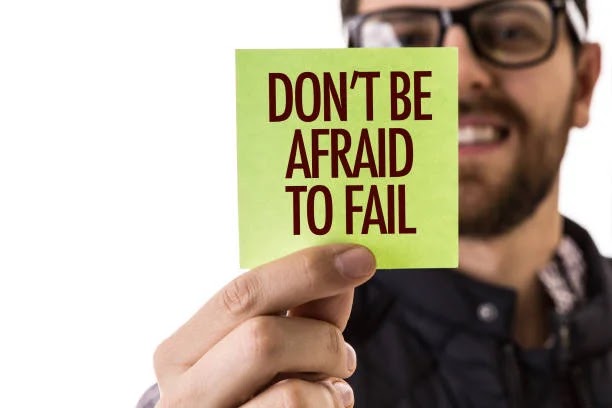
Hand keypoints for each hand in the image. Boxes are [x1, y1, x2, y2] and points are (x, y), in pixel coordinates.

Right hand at [153, 244, 375, 407]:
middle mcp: (183, 394)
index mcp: (180, 352)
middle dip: (321, 338)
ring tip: (331, 388)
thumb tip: (346, 265)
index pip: (239, 295)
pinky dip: (328, 406)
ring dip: (330, 387)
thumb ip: (302, 312)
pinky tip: (322, 406)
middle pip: (263, 340)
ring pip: (292, 395)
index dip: (305, 272)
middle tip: (344, 354)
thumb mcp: (267, 350)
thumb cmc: (250, 394)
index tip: (358, 259)